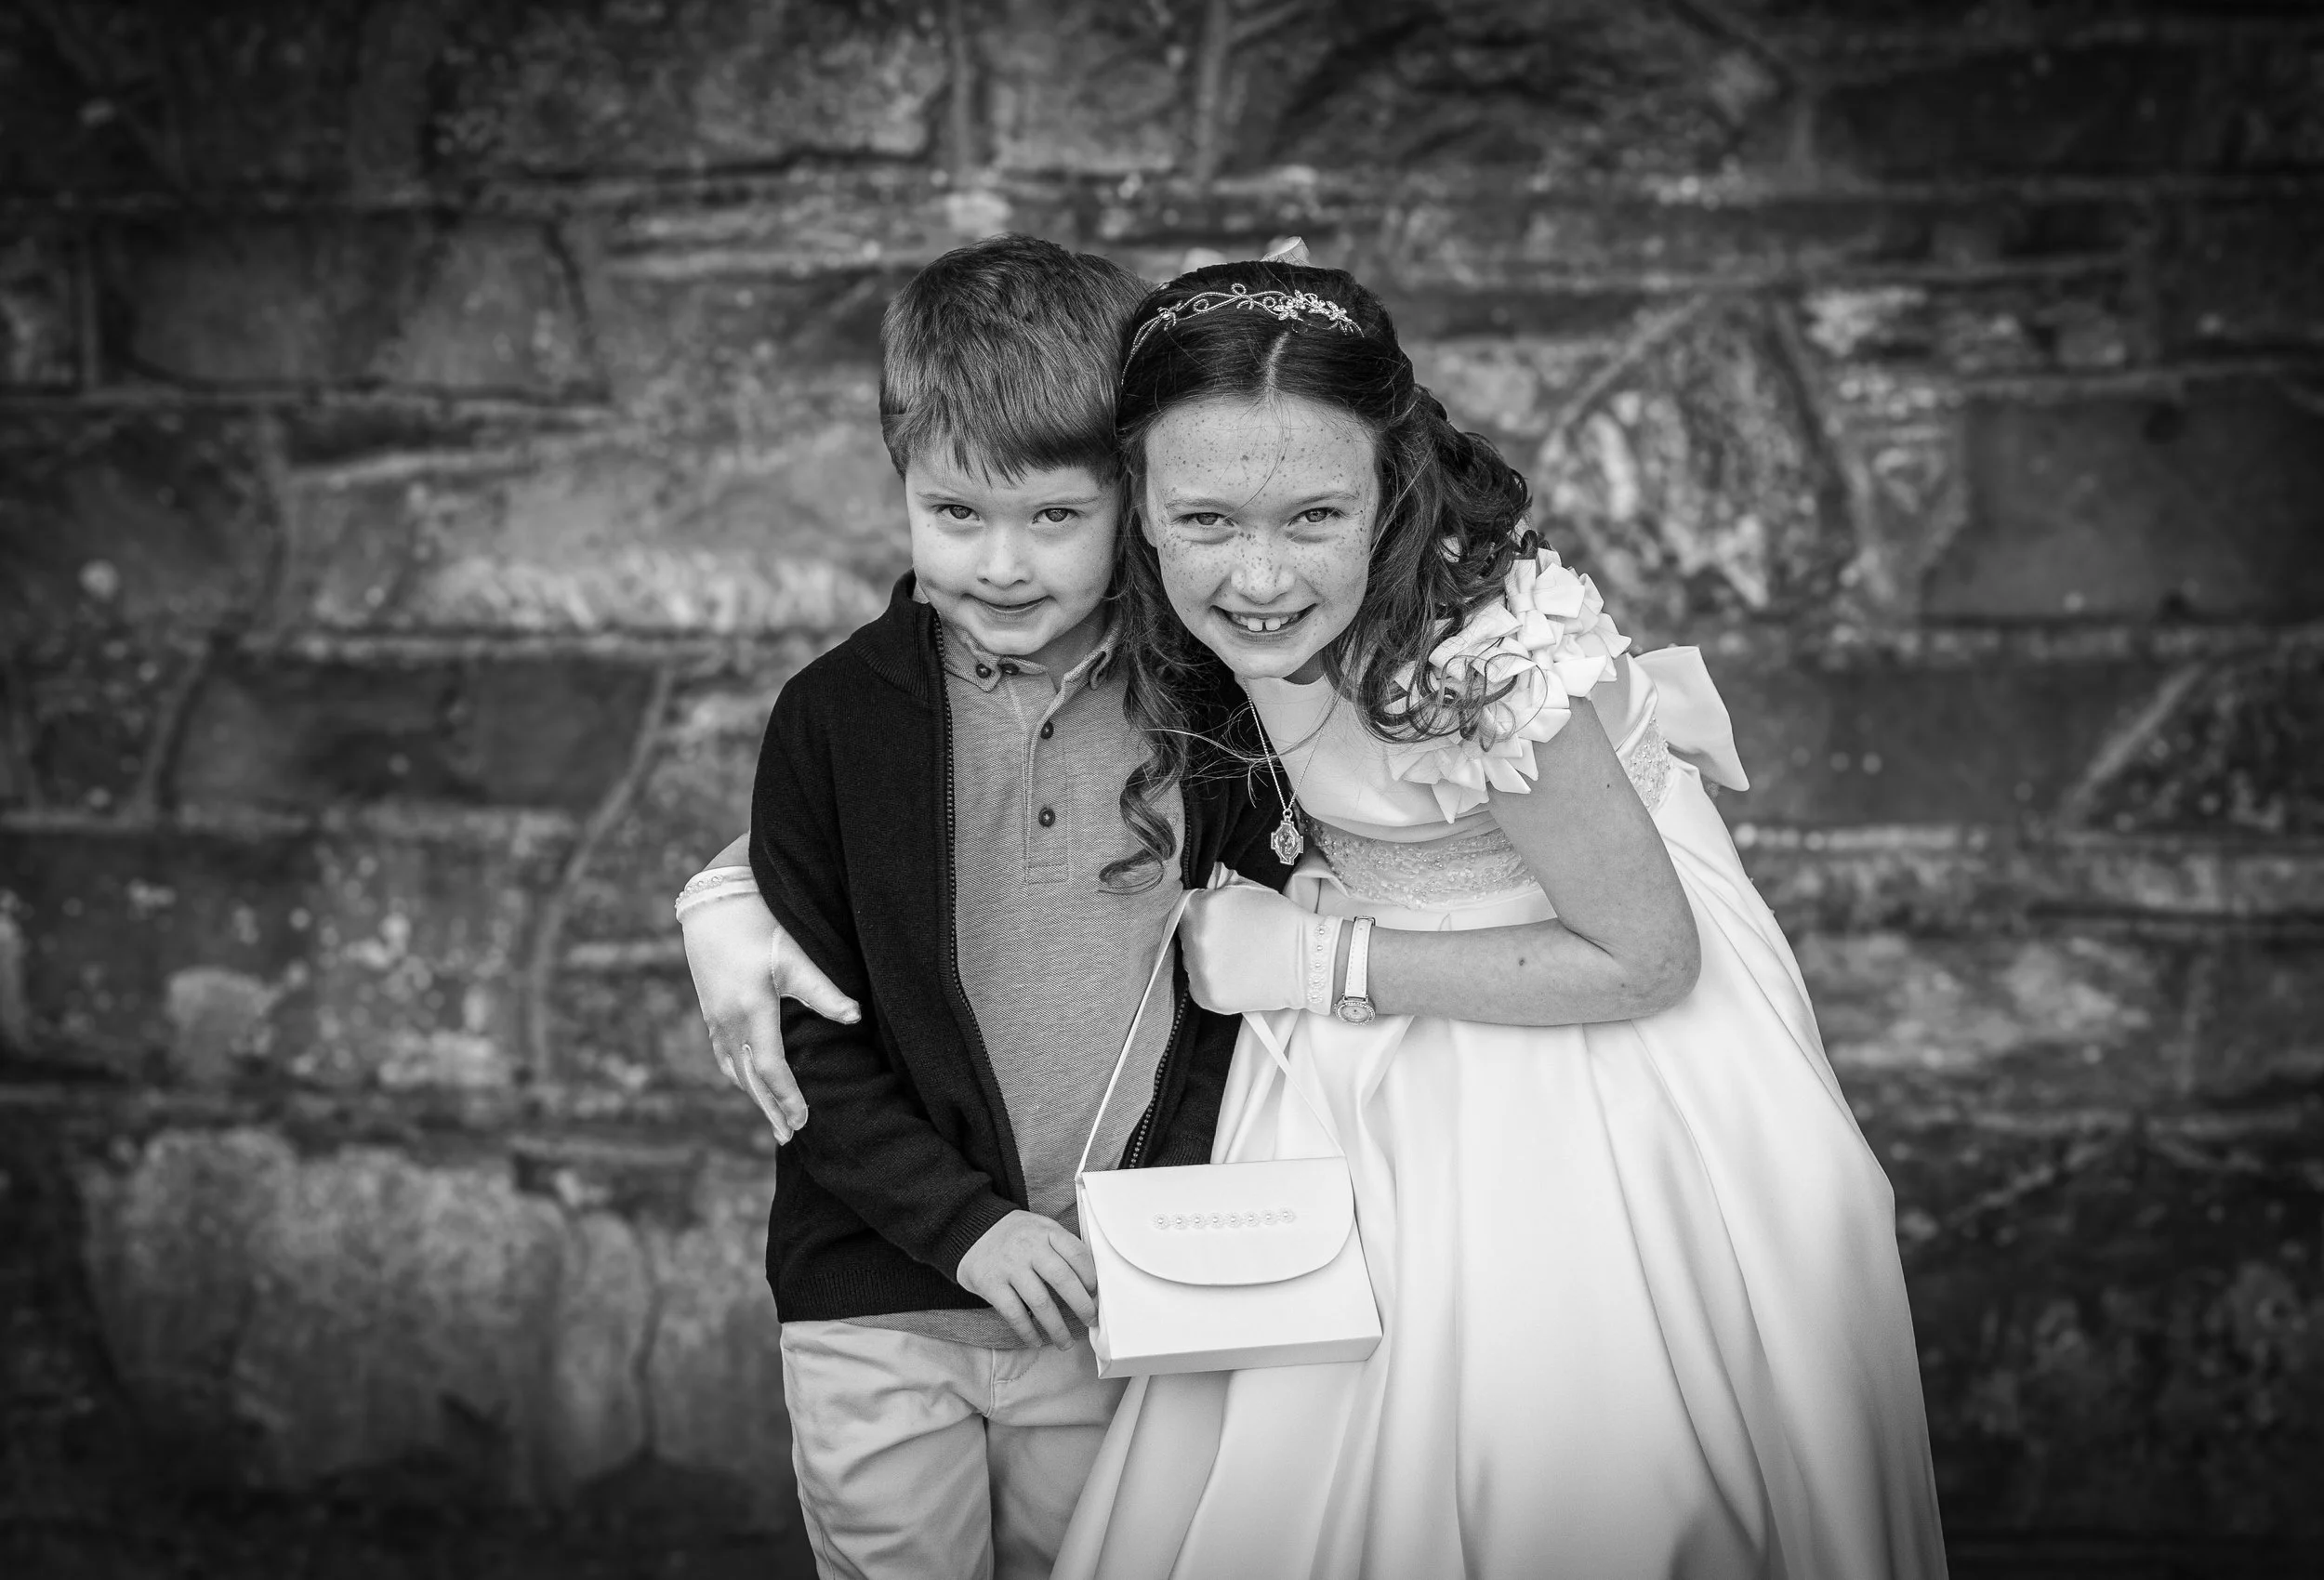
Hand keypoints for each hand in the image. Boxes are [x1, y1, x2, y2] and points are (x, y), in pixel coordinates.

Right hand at [680, 895, 859, 1142]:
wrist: (714, 902)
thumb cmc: (760, 923)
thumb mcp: (794, 955)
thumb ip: (823, 990)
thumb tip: (855, 1017)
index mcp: (751, 1010)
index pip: (771, 1068)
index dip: (787, 1097)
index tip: (804, 1120)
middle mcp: (728, 1020)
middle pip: (750, 1079)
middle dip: (769, 1110)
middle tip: (789, 1138)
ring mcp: (715, 1018)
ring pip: (735, 1070)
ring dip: (754, 1097)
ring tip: (773, 1119)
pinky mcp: (710, 1012)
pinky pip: (724, 1055)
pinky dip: (739, 1076)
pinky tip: (750, 1085)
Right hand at [955, 1211, 1097, 1348]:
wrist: (970, 1228)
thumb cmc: (1015, 1235)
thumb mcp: (1040, 1228)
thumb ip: (1061, 1247)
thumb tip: (1088, 1284)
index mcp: (1046, 1230)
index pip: (1076, 1254)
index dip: (1090, 1276)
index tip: (1095, 1294)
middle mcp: (1029, 1247)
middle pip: (1063, 1279)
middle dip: (1081, 1305)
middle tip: (1090, 1321)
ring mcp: (1010, 1266)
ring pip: (1040, 1302)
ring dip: (1056, 1327)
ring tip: (1065, 1342)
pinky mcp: (991, 1284)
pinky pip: (1014, 1313)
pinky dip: (1027, 1331)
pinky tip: (1036, 1340)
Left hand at [1178, 883, 1314, 1013]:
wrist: (1309, 959)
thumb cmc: (1280, 921)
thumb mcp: (1247, 889)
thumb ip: (1216, 885)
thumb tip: (1200, 883)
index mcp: (1202, 908)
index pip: (1184, 908)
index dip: (1201, 912)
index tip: (1217, 919)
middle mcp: (1196, 939)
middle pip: (1186, 936)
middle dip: (1203, 936)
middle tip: (1231, 940)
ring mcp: (1201, 971)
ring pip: (1191, 962)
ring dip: (1206, 960)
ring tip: (1236, 959)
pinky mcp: (1208, 996)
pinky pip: (1199, 987)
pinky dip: (1213, 983)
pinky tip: (1235, 976)